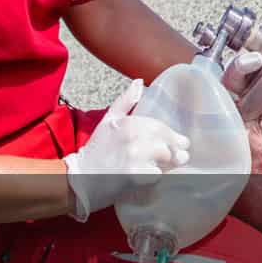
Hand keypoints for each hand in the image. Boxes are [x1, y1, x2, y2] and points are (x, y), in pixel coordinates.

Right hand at [62, 79, 190, 221]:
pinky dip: (156, 179)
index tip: (181, 143)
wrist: (79, 179)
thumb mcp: (108, 121)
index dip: (172, 136)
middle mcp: (133, 137)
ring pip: (164, 160)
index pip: (160, 128)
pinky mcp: (134, 175)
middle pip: (166, 144)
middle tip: (178, 159)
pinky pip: (157, 176)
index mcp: (129, 122)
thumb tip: (139, 82)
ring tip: (160, 169)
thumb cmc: (96, 151)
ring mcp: (134, 156)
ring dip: (166, 166)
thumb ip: (125, 101)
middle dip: (174, 153)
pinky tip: (149, 180)